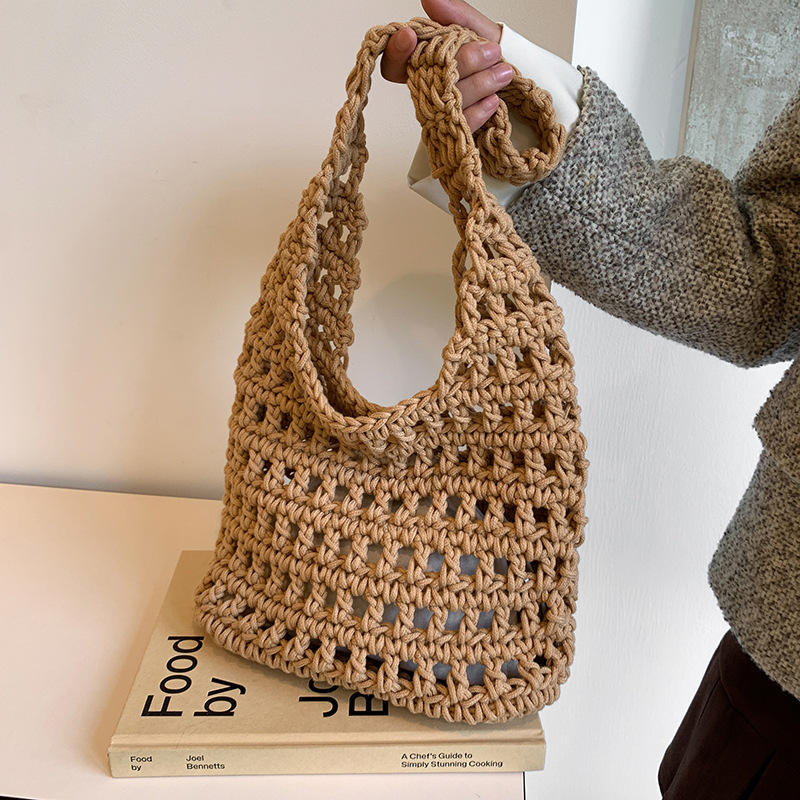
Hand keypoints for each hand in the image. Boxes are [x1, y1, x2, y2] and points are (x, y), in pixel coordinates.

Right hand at [380, 0, 511, 131]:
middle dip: (463, 63)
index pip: (394, 65)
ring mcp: (441, 115)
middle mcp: (428, 90)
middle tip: (492, 52)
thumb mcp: (478, 31)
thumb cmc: (494, 59)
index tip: (409, 35)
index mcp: (425, 64)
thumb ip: (457, 15)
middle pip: (429, 82)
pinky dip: (479, 112)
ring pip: (449, 104)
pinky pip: (460, 126)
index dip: (397, 52)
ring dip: (479, 85)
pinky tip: (494, 101)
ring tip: (503, 74)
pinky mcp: (456, 134)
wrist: (520, 84)